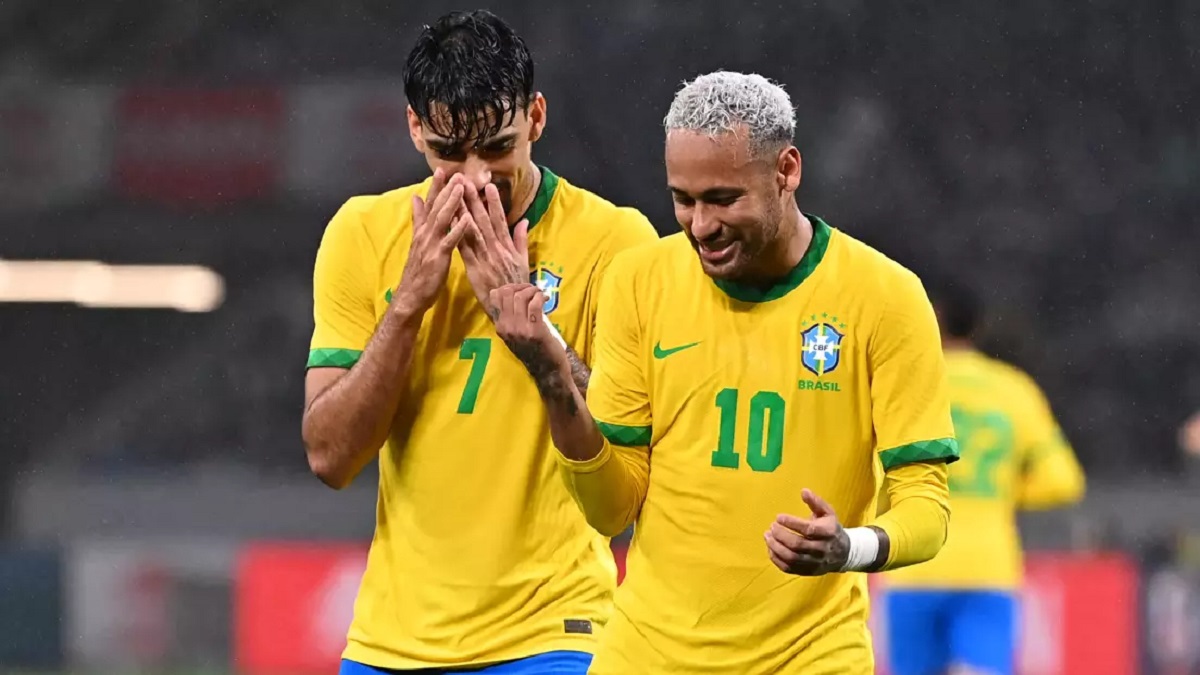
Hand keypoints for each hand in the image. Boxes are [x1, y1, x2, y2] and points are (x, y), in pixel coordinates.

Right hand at [392, 169, 471, 313]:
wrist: (411, 295)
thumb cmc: (418, 269)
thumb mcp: (418, 241)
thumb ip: (419, 219)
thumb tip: (416, 199)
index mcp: (423, 230)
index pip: (430, 204)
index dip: (435, 187)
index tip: (442, 170)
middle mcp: (426, 233)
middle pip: (437, 207)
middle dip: (446, 188)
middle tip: (455, 172)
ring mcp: (431, 244)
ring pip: (443, 219)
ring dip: (452, 202)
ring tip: (462, 187)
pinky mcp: (438, 257)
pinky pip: (450, 241)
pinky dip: (459, 229)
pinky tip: (468, 218)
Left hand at [457, 183, 530, 316]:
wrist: (512, 308)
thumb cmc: (517, 285)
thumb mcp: (523, 261)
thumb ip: (521, 239)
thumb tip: (523, 220)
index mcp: (507, 246)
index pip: (500, 220)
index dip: (494, 202)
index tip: (488, 186)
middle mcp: (496, 248)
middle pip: (483, 220)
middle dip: (474, 200)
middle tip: (466, 182)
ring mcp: (485, 257)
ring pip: (472, 230)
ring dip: (464, 211)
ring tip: (456, 196)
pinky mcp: (474, 268)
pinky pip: (464, 249)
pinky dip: (458, 234)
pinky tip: (451, 222)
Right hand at [489, 281, 571, 386]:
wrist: (547, 369)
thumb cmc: (534, 349)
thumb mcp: (516, 333)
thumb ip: (513, 316)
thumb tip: (518, 291)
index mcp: (500, 326)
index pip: (495, 297)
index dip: (509, 287)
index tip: (521, 290)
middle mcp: (506, 327)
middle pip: (507, 293)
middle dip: (521, 286)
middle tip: (532, 290)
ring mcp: (519, 329)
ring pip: (520, 296)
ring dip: (532, 290)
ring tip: (540, 294)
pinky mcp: (534, 330)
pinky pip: (534, 304)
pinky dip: (540, 297)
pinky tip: (545, 299)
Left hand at [764, 489, 850, 575]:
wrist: (844, 553)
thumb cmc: (831, 529)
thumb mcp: (828, 513)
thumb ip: (816, 502)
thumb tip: (803, 491)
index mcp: (827, 532)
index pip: (808, 530)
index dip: (791, 523)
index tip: (778, 517)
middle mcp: (822, 549)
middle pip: (797, 545)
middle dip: (780, 535)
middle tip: (771, 527)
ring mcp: (814, 562)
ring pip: (791, 558)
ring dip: (775, 547)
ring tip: (767, 536)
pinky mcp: (808, 572)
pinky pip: (789, 568)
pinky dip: (776, 559)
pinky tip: (770, 548)